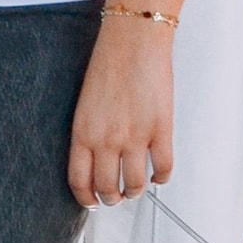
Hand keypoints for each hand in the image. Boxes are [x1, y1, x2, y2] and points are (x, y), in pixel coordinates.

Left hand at [69, 15, 175, 207]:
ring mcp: (135, 137)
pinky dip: (161, 178)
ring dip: (135, 191)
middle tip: (117, 196)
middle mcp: (106, 140)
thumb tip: (98, 159)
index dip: (86, 198)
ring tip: (137, 188)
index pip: (79, 181)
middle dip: (112, 198)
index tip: (92, 201)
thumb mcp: (85, 105)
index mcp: (83, 133)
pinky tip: (159, 176)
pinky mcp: (160, 130)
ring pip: (135, 184)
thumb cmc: (108, 65)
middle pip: (108, 187)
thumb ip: (90, 133)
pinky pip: (163, 167)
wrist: (133, 42)